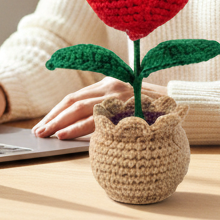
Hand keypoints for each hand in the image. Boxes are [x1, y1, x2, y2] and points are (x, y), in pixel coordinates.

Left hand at [32, 77, 166, 138]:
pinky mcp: (123, 106)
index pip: (75, 97)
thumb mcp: (127, 103)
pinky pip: (95, 118)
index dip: (57, 110)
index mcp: (108, 84)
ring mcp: (116, 95)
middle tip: (38, 131)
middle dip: (52, 117)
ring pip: (79, 108)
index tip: (44, 122)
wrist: (180, 103)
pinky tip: (65, 135)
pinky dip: (77, 127)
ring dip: (59, 123)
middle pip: (72, 101)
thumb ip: (107, 109)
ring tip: (47, 134)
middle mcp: (110, 86)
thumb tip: (78, 126)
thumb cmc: (153, 108)